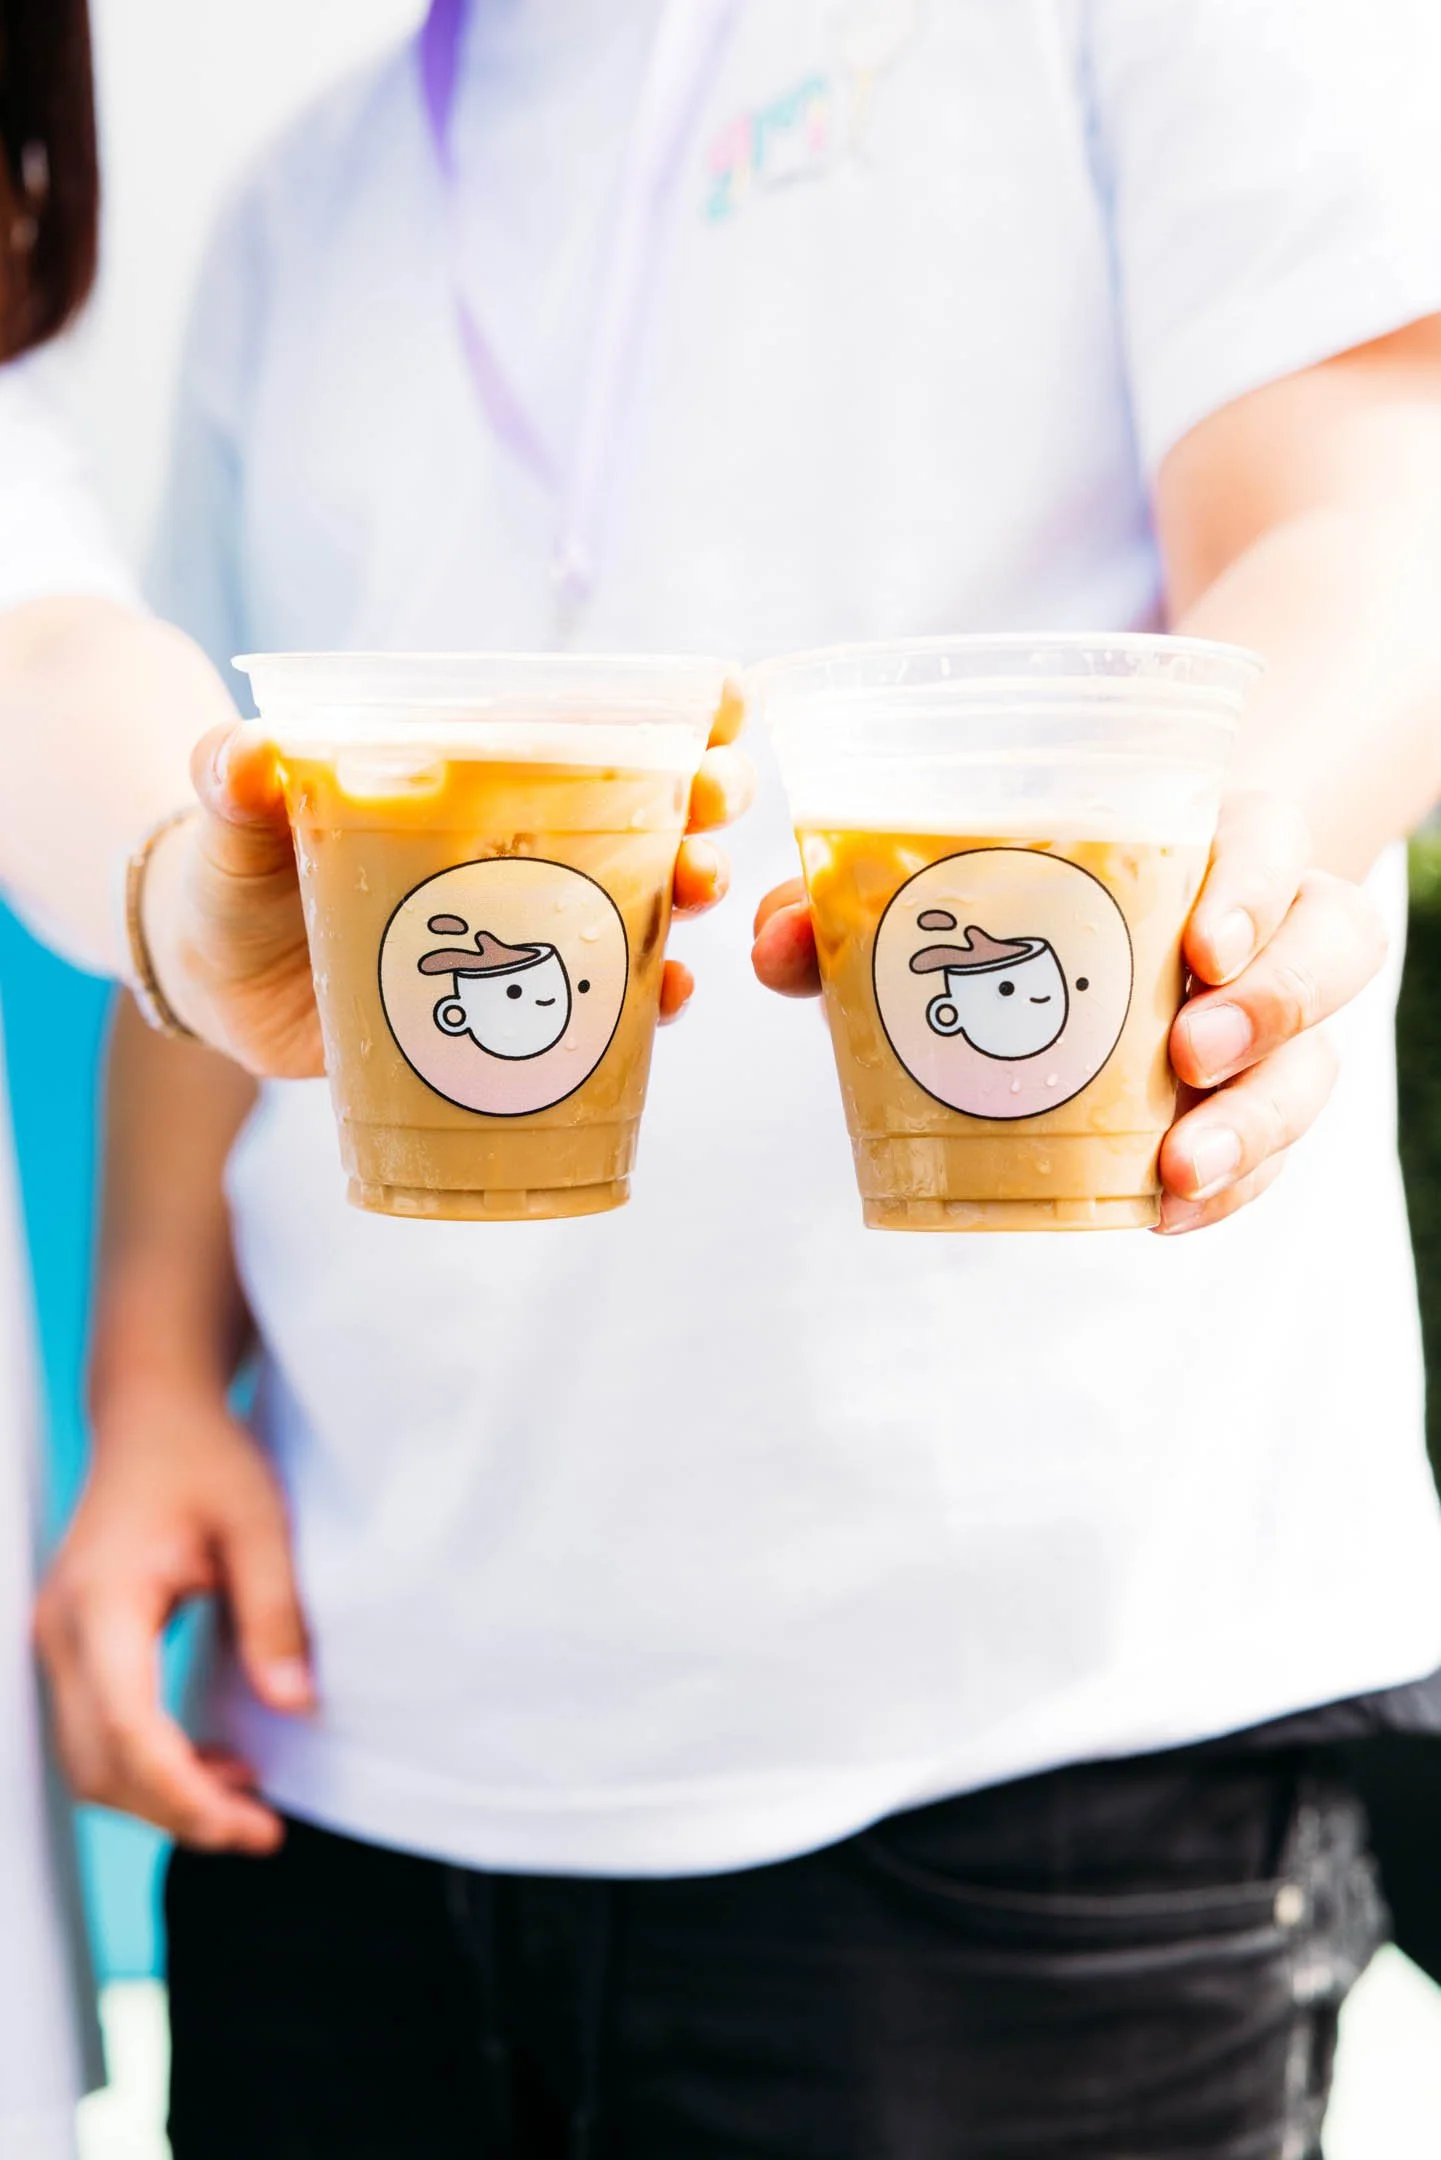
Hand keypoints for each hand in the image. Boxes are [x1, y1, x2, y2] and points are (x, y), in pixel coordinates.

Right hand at [35, 1396, 312, 1854]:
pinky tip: (211, 1764)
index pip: (128, 1732)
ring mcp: (57, 1641)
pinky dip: (147, 1765)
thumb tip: (293, 1705)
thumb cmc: (204, 1457)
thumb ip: (274, 1614)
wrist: (154, 1414)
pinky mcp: (75, 1645)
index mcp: (103, 1604)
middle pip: (100, 1767)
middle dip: (178, 1814)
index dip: (185, 1795)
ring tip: (245, 1803)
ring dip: (161, 1796)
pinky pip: (97, 1732)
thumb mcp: (259, 1525)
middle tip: (260, 1832)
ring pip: (90, 1762)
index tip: (249, 1824)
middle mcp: (61, 1631)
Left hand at [144, 689, 753, 1077]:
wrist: (217, 977)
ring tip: (699, 889)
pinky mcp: (518, 1015)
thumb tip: (243, 754)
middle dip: (705, 799)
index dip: (677, 711)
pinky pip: (605, 1007)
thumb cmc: (238, 867)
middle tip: (717, 802)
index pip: (595, 728)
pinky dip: (649, 1002)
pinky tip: (668, 996)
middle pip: (650, 811)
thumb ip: (237, 780)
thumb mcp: (236, 816)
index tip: (729, 698)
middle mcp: (526, 845)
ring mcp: (530, 930)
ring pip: (645, 903)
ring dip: (689, 891)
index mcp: (480, 775)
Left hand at [750, 793, 1386, 1232]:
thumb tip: (773, 947)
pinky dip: (1231, 1189)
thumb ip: (853, 911)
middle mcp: (1266, 924)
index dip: (1253, 887)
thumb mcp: (942, 896)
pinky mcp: (1259, 1099)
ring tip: (1180, 1169)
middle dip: (1273, 1006)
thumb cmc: (1019, 902)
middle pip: (1332, 947)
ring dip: (1259, 1120)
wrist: (1085, 947)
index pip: (1270, 838)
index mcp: (1207, 839)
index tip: (1201, 946)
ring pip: (1319, 1061)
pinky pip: (1278, 1149)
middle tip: (1191, 1053)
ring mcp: (1276, 1018)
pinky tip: (1167, 1217)